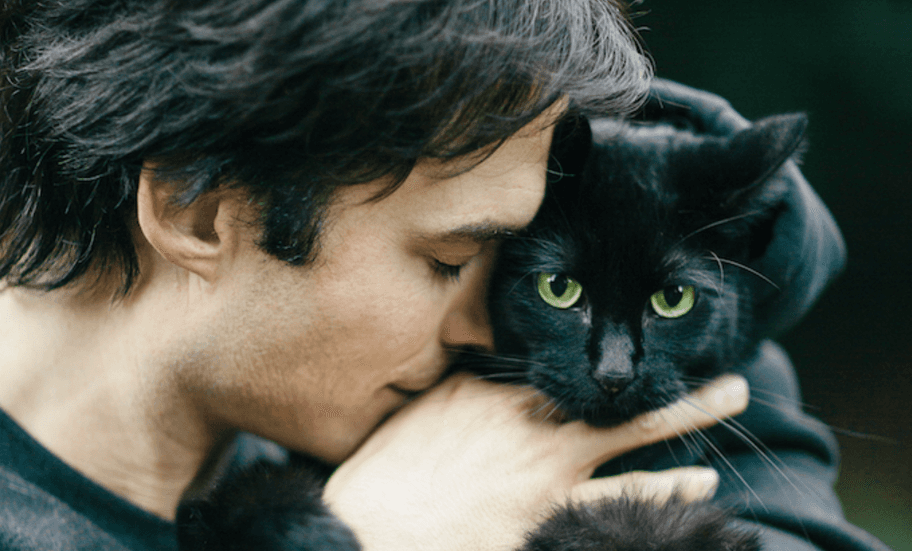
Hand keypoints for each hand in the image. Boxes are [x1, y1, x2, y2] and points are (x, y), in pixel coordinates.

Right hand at [323, 373, 748, 550]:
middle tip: (730, 380)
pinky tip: (699, 485)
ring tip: (726, 405)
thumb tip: (489, 368)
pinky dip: (663, 493)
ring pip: (632, 442)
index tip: (636, 350)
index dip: (603, 357)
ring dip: (683, 424)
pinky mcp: (549, 515)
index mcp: (495, 391)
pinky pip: (619, 503)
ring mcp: (547, 470)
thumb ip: (465, 386)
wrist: (372, 526)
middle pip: (614, 398)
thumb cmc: (387, 470)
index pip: (563, 366)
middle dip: (675, 389)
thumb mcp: (419, 410)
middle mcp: (531, 423)